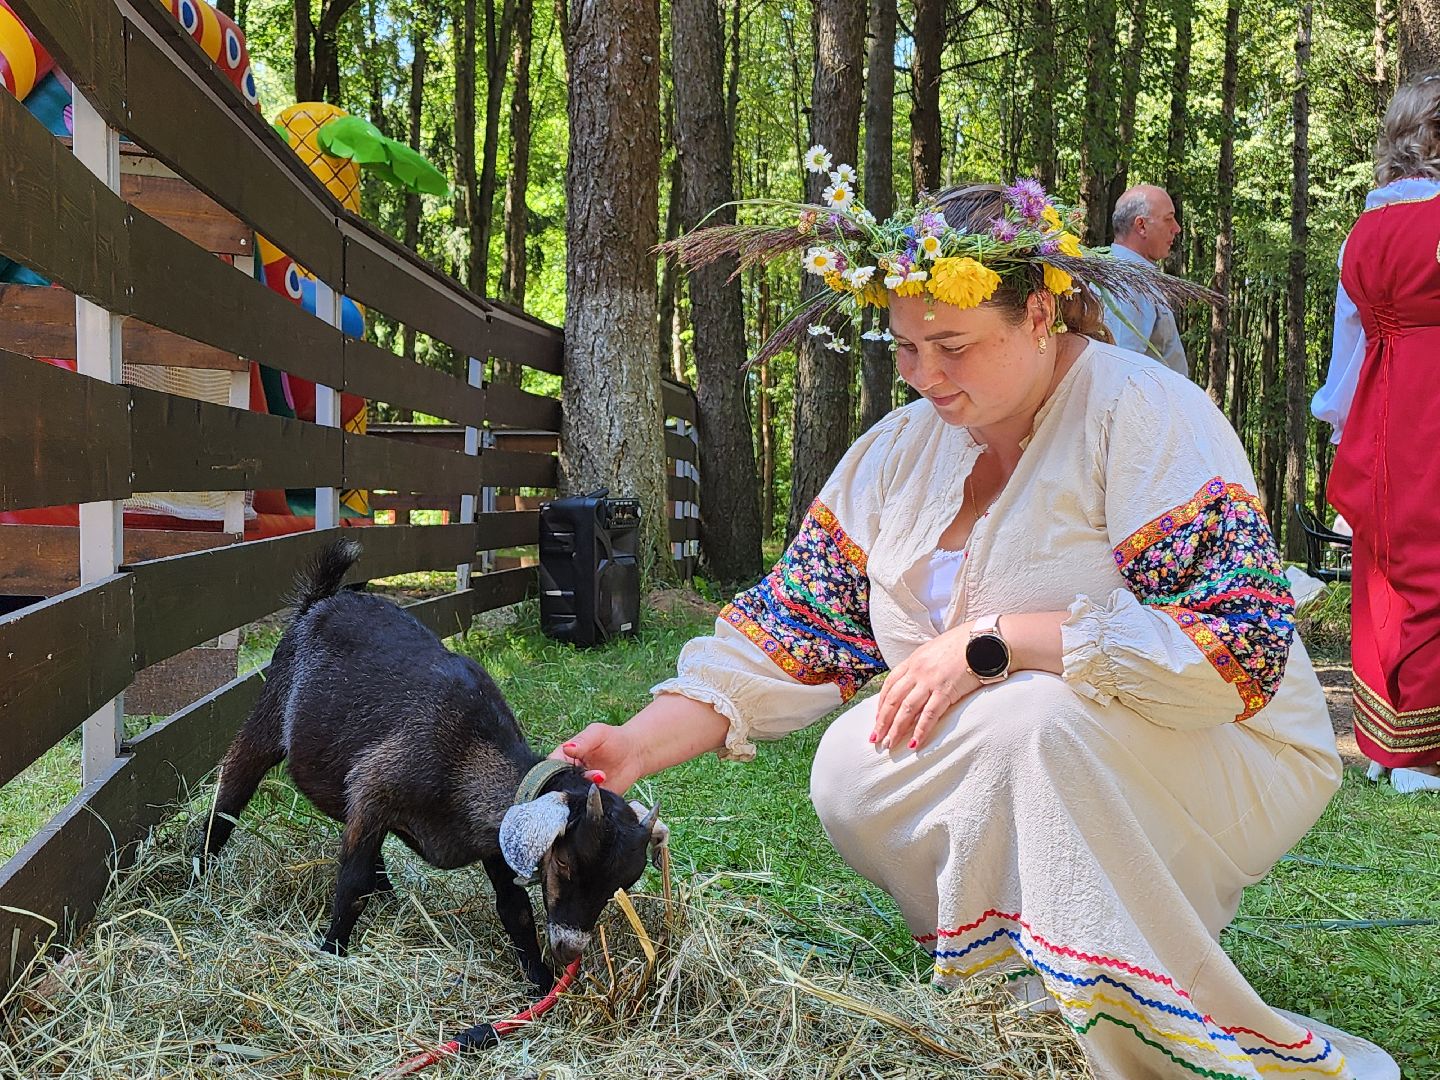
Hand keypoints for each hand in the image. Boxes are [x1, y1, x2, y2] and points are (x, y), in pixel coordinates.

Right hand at [549, 722, 645, 793]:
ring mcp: (580, 789)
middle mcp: (568, 775)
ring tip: (603, 776)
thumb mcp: (597, 734)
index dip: (555, 772)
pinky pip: (587, 805)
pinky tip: (604, 789)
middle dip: (573, 782)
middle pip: (559, 786)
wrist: (635, 753)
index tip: (569, 770)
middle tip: (594, 774)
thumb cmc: (614, 739)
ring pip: (572, 797)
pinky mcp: (592, 799)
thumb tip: (567, 747)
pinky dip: (593, 801)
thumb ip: (582, 741)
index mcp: (563, 758)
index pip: (550, 769)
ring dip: (585, 791)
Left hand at [871, 623, 981, 751]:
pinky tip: (914, 744)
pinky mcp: (946, 691)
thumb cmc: (963, 644)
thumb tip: (917, 680)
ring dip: (895, 729)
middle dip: (882, 721)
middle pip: (893, 699)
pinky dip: (920, 731)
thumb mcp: (935, 650)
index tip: (877, 719)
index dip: (881, 704)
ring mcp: (930, 681)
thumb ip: (923, 664)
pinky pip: (929, 715)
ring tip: (888, 744)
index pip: (889, 685)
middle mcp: (917, 671)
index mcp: (913, 660)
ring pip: (906, 709)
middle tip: (875, 738)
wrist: (984, 639)